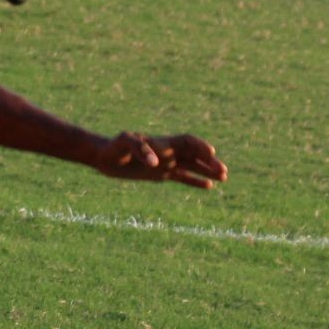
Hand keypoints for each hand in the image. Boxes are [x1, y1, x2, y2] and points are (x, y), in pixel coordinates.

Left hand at [92, 132, 226, 188]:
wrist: (103, 156)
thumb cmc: (114, 146)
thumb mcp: (125, 143)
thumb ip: (140, 149)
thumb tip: (156, 162)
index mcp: (162, 143)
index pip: (187, 142)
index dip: (200, 146)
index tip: (211, 154)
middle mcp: (167, 152)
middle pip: (194, 155)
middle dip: (209, 162)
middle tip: (224, 172)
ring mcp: (165, 163)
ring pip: (192, 166)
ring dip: (207, 171)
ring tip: (224, 178)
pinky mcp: (160, 174)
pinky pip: (182, 177)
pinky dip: (195, 181)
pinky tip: (209, 186)